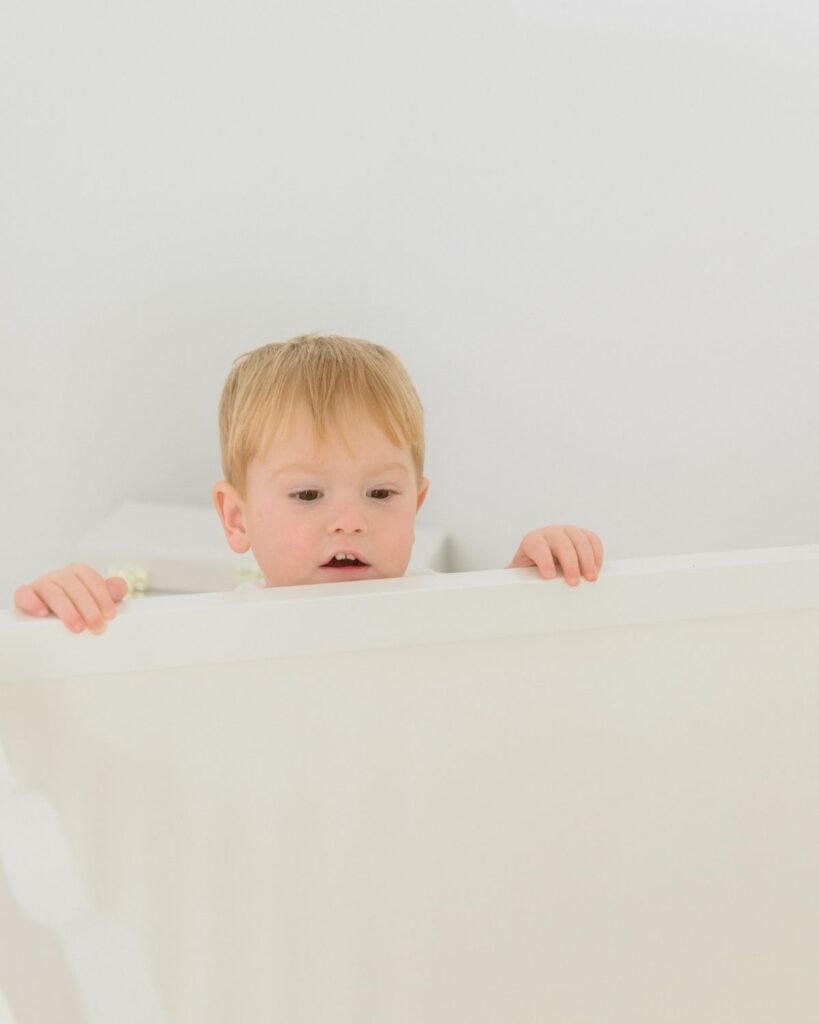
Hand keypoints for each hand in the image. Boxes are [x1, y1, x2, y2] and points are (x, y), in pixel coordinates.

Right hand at [14, 565, 128, 633]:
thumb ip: (110, 592)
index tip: (110, 615)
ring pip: (52, 592)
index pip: (91, 579)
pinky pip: (24, 594)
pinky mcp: (24, 596)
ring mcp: (40, 584)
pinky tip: (43, 614)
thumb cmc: (76, 608)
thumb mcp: (95, 600)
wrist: (46, 619)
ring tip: (77, 628)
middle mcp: (59, 576)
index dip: (102, 596)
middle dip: (88, 608)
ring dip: (66, 609)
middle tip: (97, 627)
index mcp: (78, 573)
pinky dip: (32, 602)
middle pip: (74, 586)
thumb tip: (118, 587)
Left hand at [506, 525, 603, 585]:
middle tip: (574, 582)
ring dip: (587, 559)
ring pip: (579, 539)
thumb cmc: (531, 574)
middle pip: (561, 542)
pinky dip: (597, 554)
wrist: (539, 567)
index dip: (544, 559)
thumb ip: (526, 582)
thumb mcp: (524, 577)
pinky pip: (592, 539)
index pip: (536, 545)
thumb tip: (531, 594)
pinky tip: (596, 569)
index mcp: (532, 541)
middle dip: (570, 562)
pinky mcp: (582, 535)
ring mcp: (567, 532)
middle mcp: (549, 533)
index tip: (549, 576)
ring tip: (590, 578)